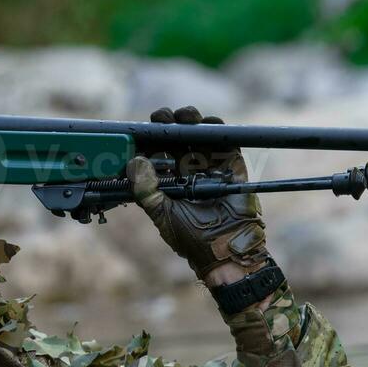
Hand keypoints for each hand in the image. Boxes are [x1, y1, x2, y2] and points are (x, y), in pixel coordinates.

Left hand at [128, 106, 269, 284]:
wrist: (226, 251)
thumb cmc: (193, 239)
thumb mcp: (163, 215)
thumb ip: (146, 191)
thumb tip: (135, 162)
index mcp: (171, 182)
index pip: (157, 154)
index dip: (150, 140)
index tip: (141, 129)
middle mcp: (189, 172)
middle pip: (178, 139)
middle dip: (169, 125)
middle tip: (161, 117)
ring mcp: (211, 168)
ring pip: (200, 136)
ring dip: (191, 121)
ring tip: (183, 115)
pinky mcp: (232, 167)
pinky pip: (226, 142)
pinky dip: (217, 129)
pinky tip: (207, 123)